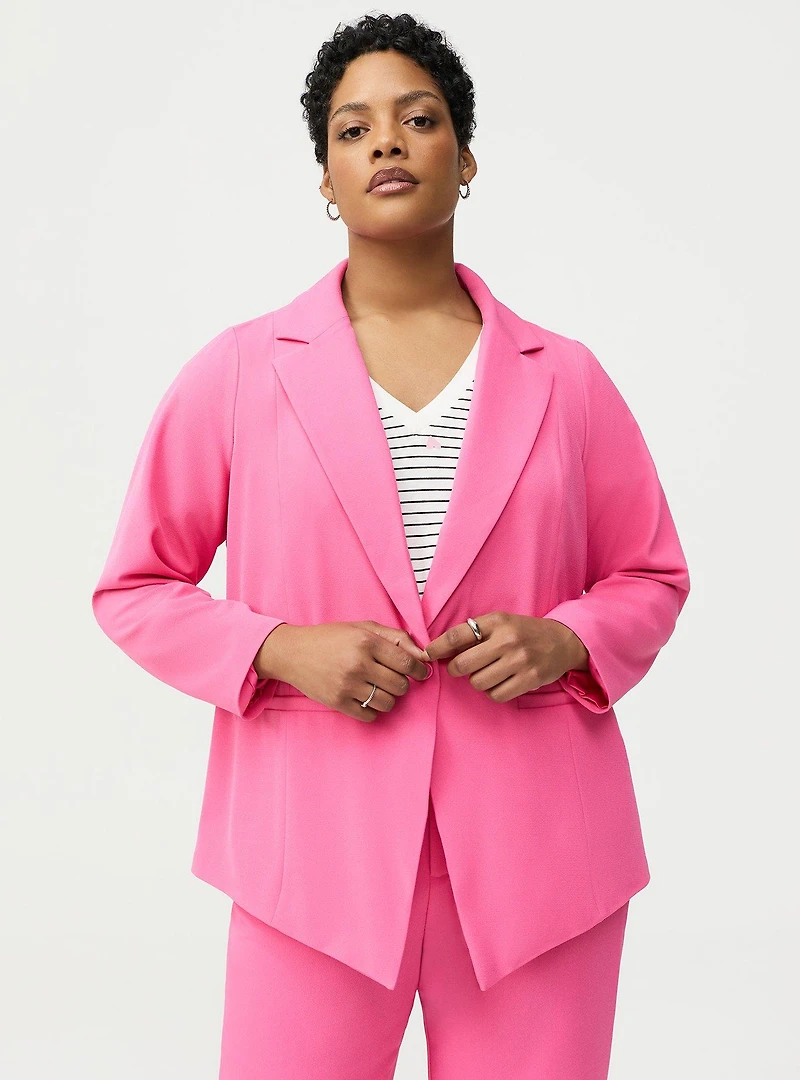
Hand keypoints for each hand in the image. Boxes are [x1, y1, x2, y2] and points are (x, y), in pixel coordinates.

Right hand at [254, 620, 431, 721]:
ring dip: (387, 697)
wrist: (292, 653)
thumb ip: (395, 637)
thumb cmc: (330, 638)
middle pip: (400, 685)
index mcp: (366, 642)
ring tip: (377, 688)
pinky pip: (370, 716)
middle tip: (392, 678)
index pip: (407, 662)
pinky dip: (372, 710)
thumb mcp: (362, 628)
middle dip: (402, 683)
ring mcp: (347, 685)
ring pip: (387, 702)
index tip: (418, 672)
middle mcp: (358, 664)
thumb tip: (422, 654)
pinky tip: (364, 697)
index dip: (418, 670)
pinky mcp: (338, 702)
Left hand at [424, 610, 588, 703]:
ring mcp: (520, 661)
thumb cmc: (524, 632)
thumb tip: (439, 649)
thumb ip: (474, 633)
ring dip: (477, 681)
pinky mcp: (530, 679)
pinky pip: (496, 695)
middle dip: (455, 669)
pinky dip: (493, 692)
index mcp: (497, 622)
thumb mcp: (500, 623)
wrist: (562, 641)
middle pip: (463, 664)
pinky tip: (500, 682)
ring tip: (488, 672)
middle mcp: (508, 640)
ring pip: (478, 682)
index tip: (428, 654)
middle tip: (459, 668)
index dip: (438, 647)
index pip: (458, 635)